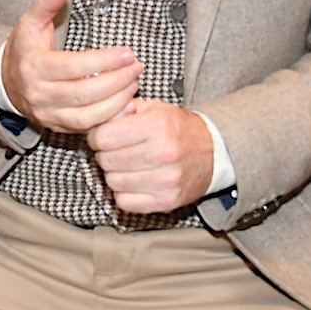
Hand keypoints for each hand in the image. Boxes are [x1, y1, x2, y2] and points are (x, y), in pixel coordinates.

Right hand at [0, 0, 142, 133]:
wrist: (6, 80)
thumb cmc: (24, 48)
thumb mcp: (30, 21)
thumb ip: (47, 1)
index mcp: (33, 67)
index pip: (72, 67)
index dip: (103, 62)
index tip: (127, 53)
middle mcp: (38, 94)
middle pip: (83, 93)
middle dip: (115, 81)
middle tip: (137, 67)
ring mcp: (47, 113)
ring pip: (86, 116)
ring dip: (116, 102)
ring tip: (134, 85)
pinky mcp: (57, 126)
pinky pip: (86, 128)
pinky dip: (109, 119)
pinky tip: (127, 105)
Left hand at [88, 99, 213, 212]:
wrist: (213, 151)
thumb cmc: (178, 128)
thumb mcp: (154, 108)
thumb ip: (123, 109)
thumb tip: (98, 116)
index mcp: (157, 126)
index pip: (103, 137)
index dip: (96, 136)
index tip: (102, 136)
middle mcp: (162, 153)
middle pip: (106, 160)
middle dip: (104, 154)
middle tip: (115, 150)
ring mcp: (165, 180)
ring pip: (113, 182)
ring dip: (114, 173)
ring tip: (126, 164)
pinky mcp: (166, 201)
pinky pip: (125, 202)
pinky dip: (124, 193)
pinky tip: (133, 181)